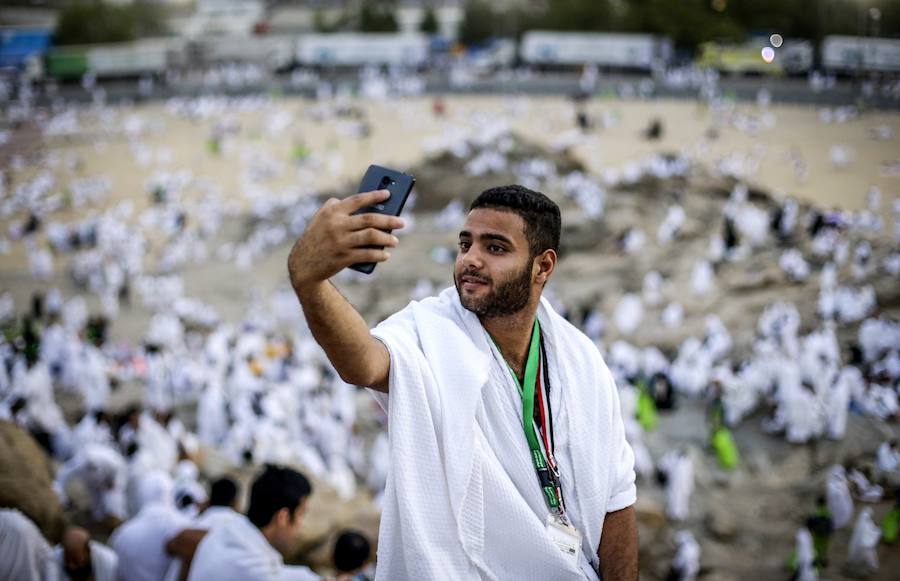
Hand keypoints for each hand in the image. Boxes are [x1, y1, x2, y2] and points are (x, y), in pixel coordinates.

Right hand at [288, 189, 404, 288]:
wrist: (302, 264)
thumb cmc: (316, 238)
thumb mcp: (320, 218)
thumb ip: (335, 207)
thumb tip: (362, 202)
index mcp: (332, 212)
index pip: (357, 200)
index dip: (374, 196)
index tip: (388, 194)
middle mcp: (336, 225)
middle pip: (369, 219)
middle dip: (389, 220)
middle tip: (402, 222)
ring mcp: (340, 242)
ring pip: (371, 237)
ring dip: (387, 239)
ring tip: (395, 241)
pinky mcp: (343, 257)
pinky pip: (366, 254)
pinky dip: (378, 254)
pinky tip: (385, 255)